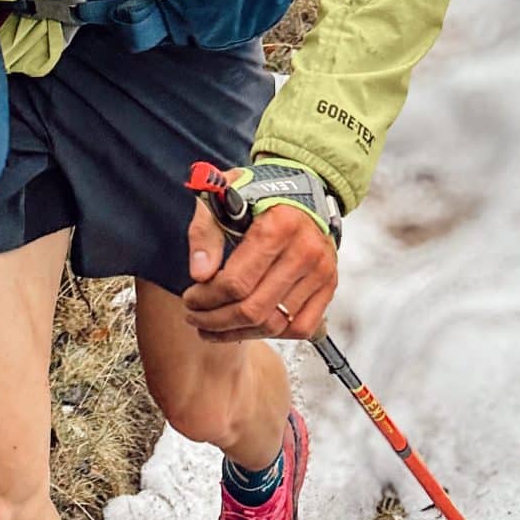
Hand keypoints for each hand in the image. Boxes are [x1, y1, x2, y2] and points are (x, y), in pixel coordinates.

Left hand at [183, 192, 338, 342]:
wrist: (302, 186)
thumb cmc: (258, 192)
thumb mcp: (224, 196)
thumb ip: (205, 232)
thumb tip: (199, 275)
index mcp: (279, 225)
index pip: (236, 282)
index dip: (206, 298)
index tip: (190, 297)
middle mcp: (306, 251)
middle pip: (253, 310)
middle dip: (216, 321)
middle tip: (195, 318)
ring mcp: (322, 271)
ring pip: (274, 325)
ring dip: (238, 332)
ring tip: (213, 327)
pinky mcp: (329, 285)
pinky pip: (300, 328)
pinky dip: (271, 334)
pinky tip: (247, 327)